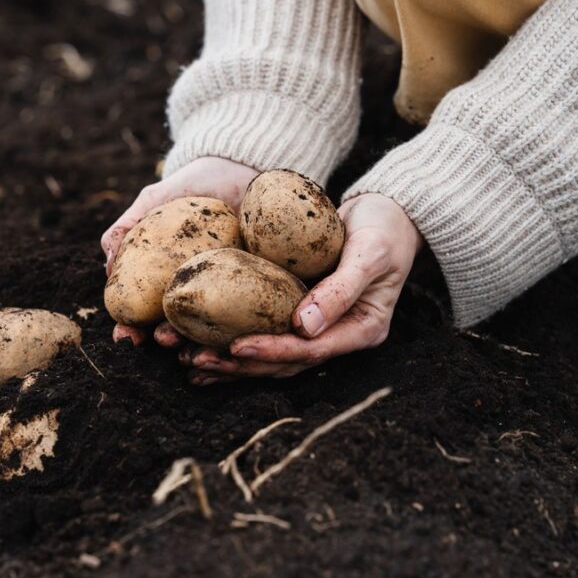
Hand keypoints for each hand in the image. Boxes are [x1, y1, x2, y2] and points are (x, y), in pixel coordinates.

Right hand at [101, 156, 258, 345]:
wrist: (244, 166)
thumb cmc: (196, 185)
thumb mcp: (155, 202)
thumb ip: (127, 228)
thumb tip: (107, 266)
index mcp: (167, 278)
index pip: (144, 311)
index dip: (131, 328)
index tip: (124, 337)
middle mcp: (198, 291)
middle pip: (177, 325)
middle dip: (163, 340)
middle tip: (159, 340)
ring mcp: (231, 292)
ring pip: (213, 327)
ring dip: (199, 341)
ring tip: (190, 343)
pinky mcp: (265, 287)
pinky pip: (253, 313)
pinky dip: (242, 329)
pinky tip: (233, 338)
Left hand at [185, 193, 422, 383]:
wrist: (389, 213)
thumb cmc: (384, 227)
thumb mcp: (370, 253)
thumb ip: (341, 289)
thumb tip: (304, 327)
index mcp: (361, 330)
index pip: (311, 351)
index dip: (272, 351)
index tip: (236, 347)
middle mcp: (338, 336)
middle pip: (285, 362)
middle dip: (240, 364)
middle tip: (196, 361)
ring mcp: (319, 328)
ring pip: (271, 355)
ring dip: (230, 361)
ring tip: (188, 360)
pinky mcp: (300, 314)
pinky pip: (265, 331)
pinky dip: (234, 340)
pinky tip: (200, 344)